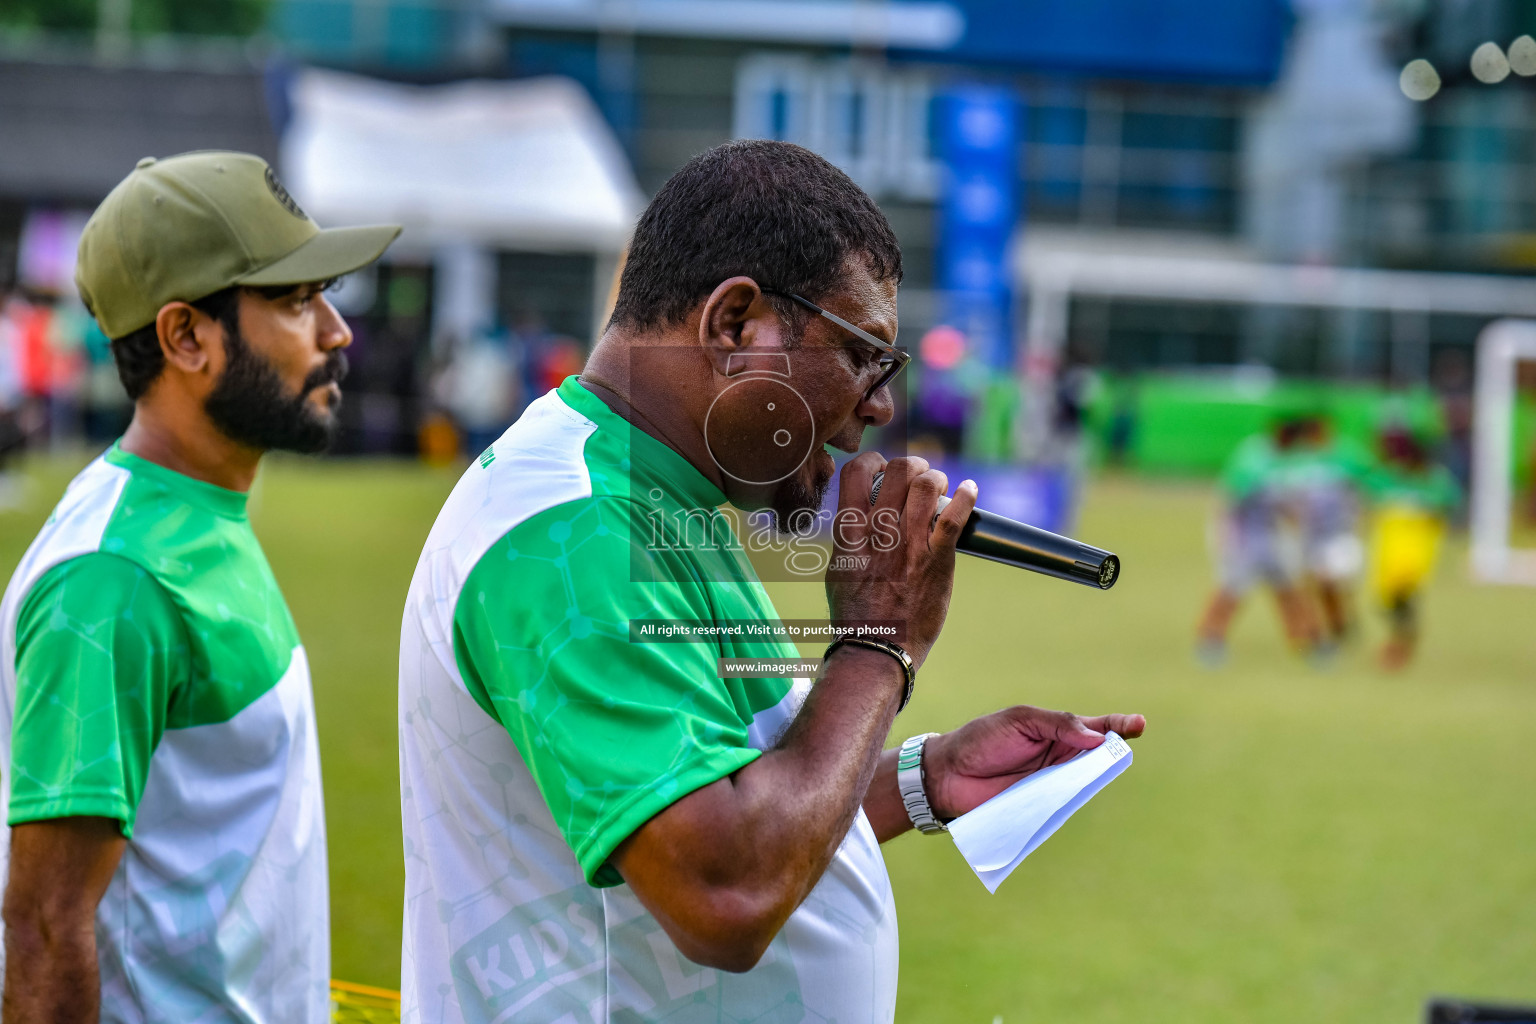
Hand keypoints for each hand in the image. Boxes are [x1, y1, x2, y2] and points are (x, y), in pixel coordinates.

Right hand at [825, 452, 977, 668]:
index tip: (882, 469)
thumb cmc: (855, 614)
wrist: (877, 648)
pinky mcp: (937, 560)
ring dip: (937, 478)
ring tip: (941, 487)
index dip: (872, 461)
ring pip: (927, 484)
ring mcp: (909, 543)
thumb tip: (860, 518)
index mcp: (849, 531)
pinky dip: (966, 496)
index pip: (856, 472)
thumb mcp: (838, 568)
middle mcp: (878, 530)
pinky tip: (970, 490)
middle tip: (919, 476)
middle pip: (898, 470)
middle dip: (912, 465)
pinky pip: (954, 515)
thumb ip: (850, 538)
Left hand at [924, 706, 1145, 819]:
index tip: (1139, 725)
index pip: (1096, 727)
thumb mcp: (1019, 721)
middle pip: (1098, 756)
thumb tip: (1096, 737)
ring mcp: (1053, 784)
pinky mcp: (1042, 807)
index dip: (1119, 726)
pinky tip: (1084, 794)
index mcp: (1058, 730)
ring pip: (1086, 782)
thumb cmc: (982, 740)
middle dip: (1114, 753)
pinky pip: (1067, 805)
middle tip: (1121, 748)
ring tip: (1101, 768)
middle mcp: (1061, 757)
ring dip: (1096, 778)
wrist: (948, 774)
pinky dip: (1077, 802)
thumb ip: (1057, 724)